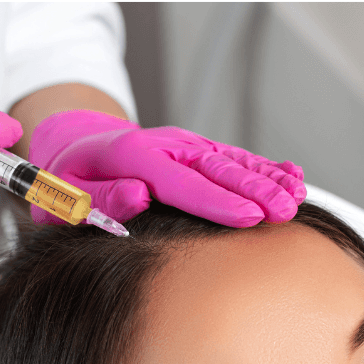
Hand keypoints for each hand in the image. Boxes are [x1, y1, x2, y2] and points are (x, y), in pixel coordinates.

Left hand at [27, 110, 304, 227]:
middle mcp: (167, 146)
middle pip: (217, 169)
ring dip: (268, 178)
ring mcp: (187, 146)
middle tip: (285, 212)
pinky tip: (295, 178)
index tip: (249, 218)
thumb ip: (100, 198)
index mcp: (132, 157)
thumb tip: (138, 197)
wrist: (77, 145)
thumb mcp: (65, 193)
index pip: (182, 183)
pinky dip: (267, 167)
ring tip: (297, 196)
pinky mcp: (199, 151)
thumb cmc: (71, 179)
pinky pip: (237, 157)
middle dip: (255, 190)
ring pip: (234, 160)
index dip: (218, 201)